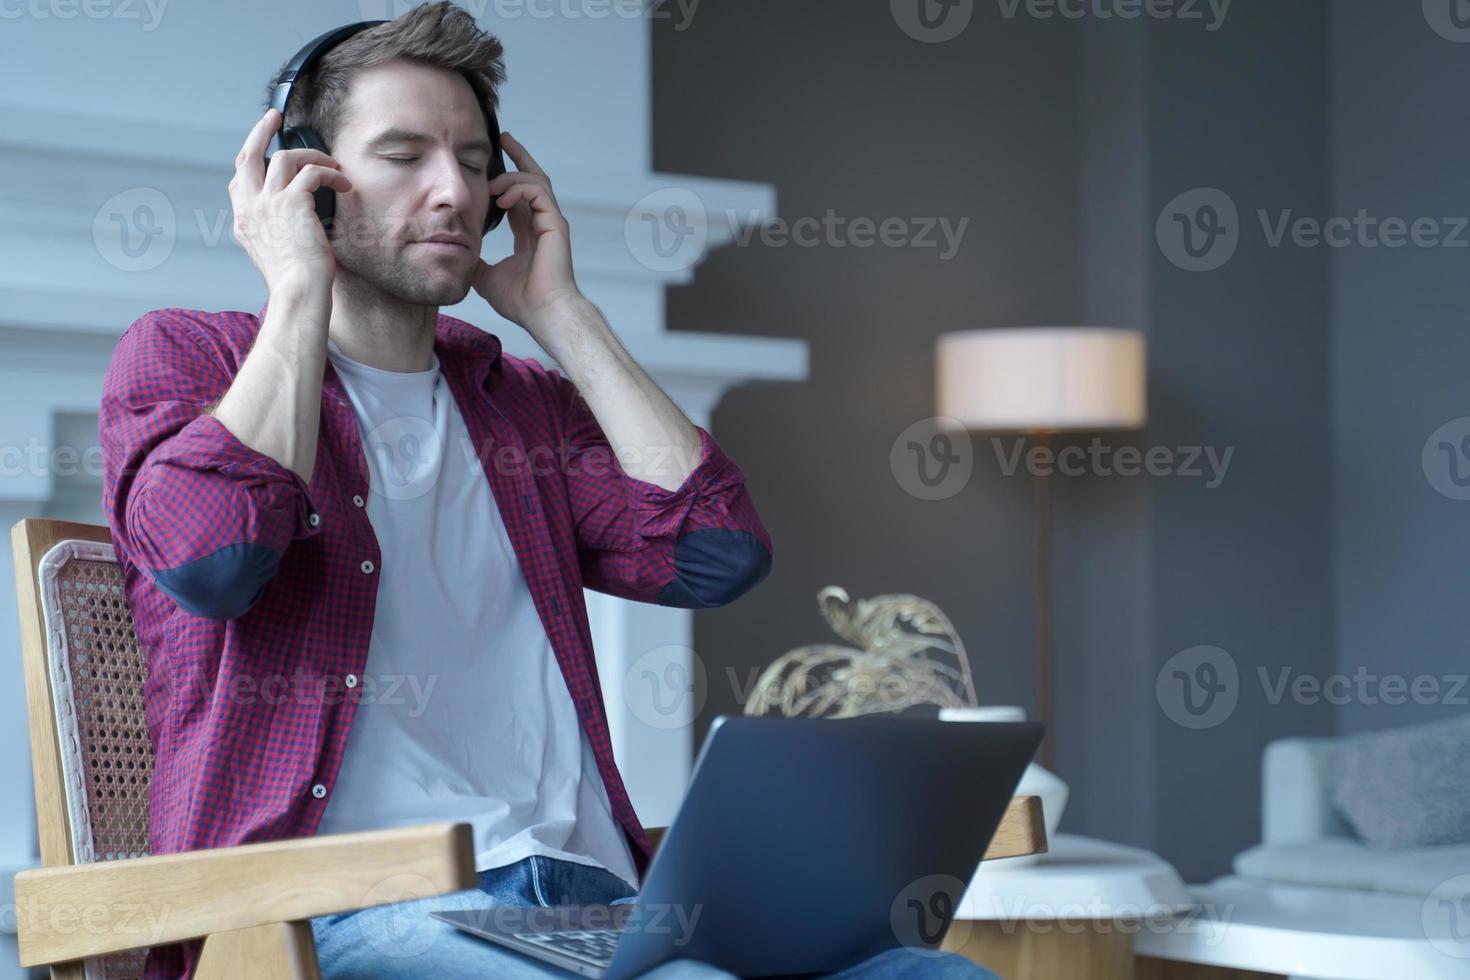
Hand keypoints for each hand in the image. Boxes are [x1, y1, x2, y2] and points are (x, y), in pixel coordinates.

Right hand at [229, 108, 352, 296]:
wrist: (299, 293)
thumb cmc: (297, 282)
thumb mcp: (277, 254)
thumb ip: (277, 231)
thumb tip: (294, 219)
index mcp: (244, 222)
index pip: (239, 180)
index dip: (251, 160)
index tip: (264, 149)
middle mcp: (250, 209)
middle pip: (247, 156)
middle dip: (260, 131)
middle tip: (275, 116)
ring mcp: (267, 204)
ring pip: (284, 157)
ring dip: (312, 156)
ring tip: (333, 166)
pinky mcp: (291, 202)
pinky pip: (312, 172)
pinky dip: (330, 174)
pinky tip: (344, 184)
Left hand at [471, 132, 581, 333]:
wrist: (542, 314)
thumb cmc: (521, 301)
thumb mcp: (485, 276)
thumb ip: (474, 260)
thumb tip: (453, 254)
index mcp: (528, 234)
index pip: (518, 196)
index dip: (506, 179)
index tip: (492, 164)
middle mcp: (541, 224)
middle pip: (532, 178)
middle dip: (518, 156)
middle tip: (502, 138)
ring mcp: (550, 223)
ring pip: (535, 181)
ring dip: (512, 176)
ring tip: (492, 183)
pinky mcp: (555, 224)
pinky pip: (538, 192)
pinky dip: (519, 188)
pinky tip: (501, 197)